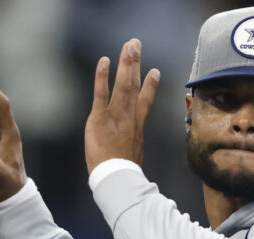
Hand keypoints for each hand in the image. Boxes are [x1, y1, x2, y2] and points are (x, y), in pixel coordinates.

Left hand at [85, 38, 160, 173]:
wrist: (117, 178)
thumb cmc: (124, 173)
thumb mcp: (133, 156)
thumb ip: (132, 145)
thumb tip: (132, 147)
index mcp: (138, 127)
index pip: (145, 101)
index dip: (150, 85)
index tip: (154, 71)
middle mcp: (129, 117)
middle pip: (134, 86)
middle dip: (135, 64)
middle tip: (136, 45)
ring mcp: (116, 116)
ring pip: (123, 85)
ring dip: (126, 64)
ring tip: (129, 46)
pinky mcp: (99, 119)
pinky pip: (101, 94)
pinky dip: (102, 76)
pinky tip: (104, 61)